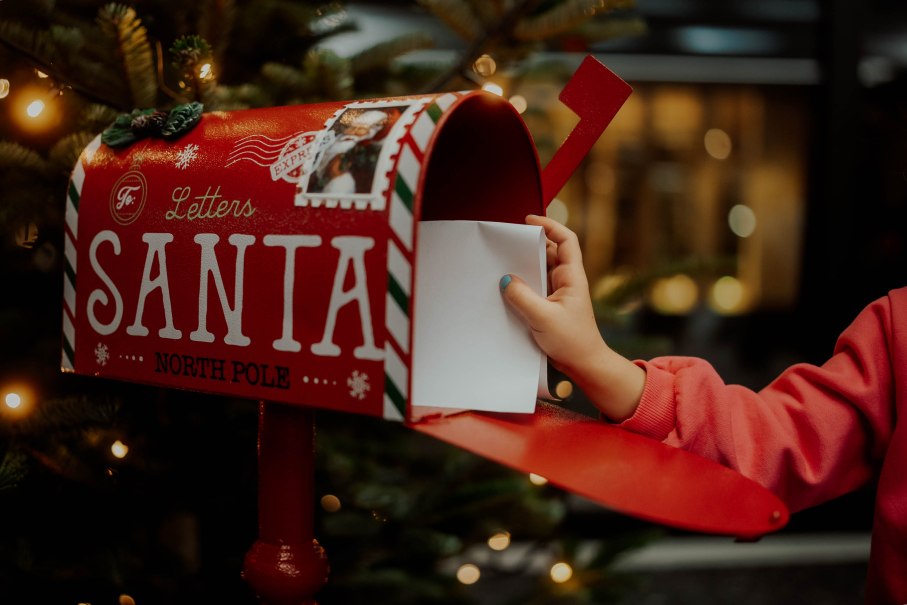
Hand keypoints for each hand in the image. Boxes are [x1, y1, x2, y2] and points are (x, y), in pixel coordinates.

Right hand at [500, 215, 644, 421]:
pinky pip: (534, 288)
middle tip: (508, 243)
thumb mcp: (544, 318)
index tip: (529, 220)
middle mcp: (566, 281)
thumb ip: (523, 297)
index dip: (550, 226)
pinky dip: (522, 284)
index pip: (566, 240)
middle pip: (549, 252)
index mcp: (572, 277)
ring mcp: (558, 294)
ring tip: (503, 263)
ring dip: (524, 266)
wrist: (584, 365)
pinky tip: (507, 288)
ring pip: (540, 270)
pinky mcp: (549, 306)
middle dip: (530, 245)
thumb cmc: (572, 341)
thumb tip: (505, 279)